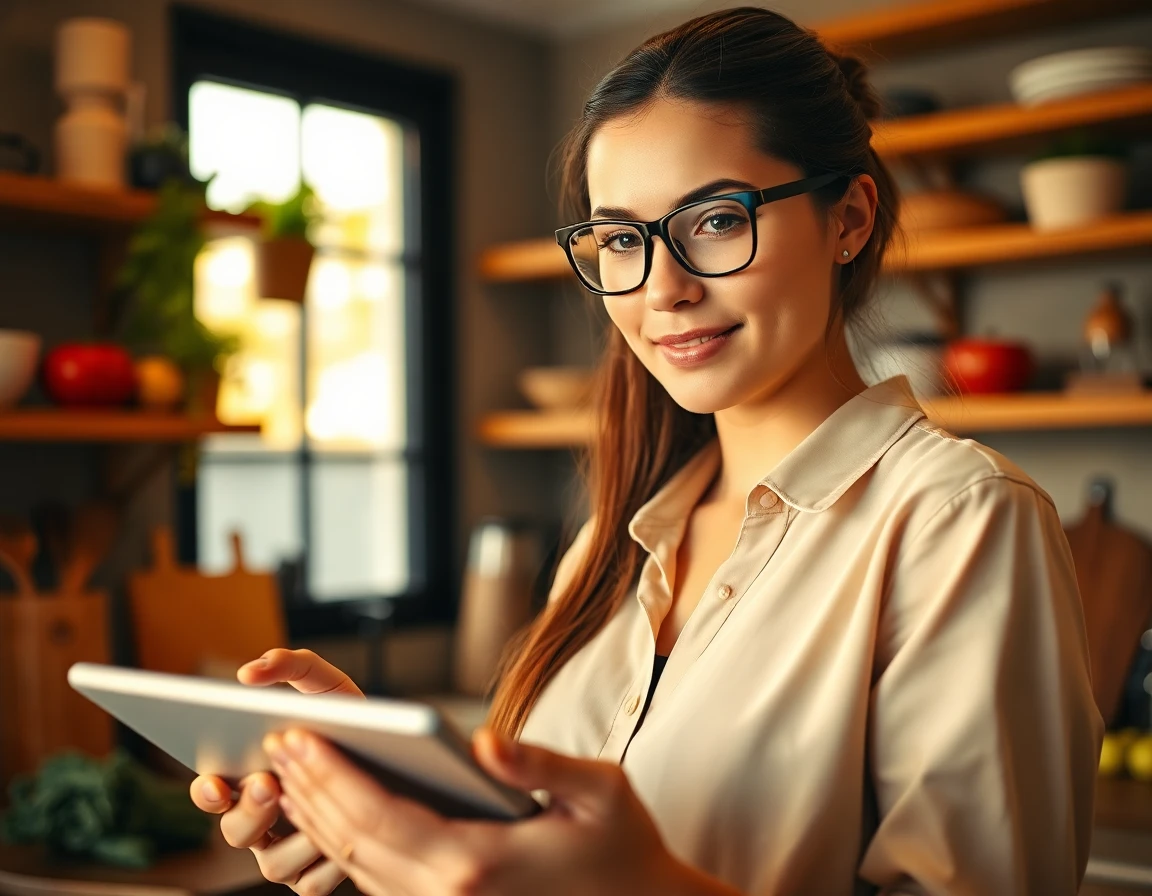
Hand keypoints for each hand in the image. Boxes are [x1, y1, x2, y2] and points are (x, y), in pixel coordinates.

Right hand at [189, 649, 363, 894]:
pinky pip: (312, 882)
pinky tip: (349, 838)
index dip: (206, 792)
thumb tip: (251, 672)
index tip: (215, 780)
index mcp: (248, 778)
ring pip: (272, 863)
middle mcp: (261, 820)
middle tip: (268, 782)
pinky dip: (327, 863)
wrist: (403, 755)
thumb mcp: (323, 684)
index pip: (211, 793)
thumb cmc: (349, 719)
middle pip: (235, 832)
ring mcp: (286, 852)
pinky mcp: (318, 876)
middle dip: (248, 810)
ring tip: (319, 809)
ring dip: (293, 838)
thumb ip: (288, 666)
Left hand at [265, 725, 739, 895]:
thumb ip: (538, 764)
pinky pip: (379, 881)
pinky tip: (332, 812)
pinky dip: (346, 844)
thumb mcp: (599, 791)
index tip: (297, 735)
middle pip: (354, 842)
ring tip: (291, 771)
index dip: (330, 774)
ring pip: (358, 867)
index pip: (377, 816)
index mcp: (476, 862)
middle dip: (310, 790)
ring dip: (319, 818)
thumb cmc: (622, 845)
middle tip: (277, 742)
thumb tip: (481, 741)